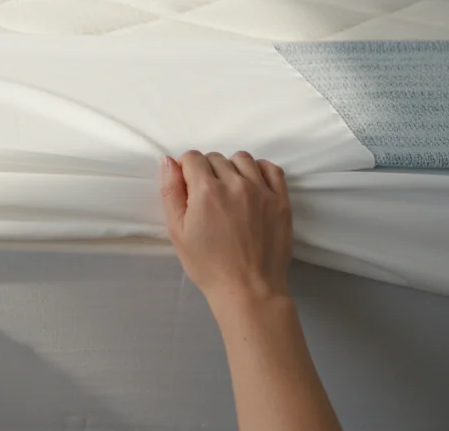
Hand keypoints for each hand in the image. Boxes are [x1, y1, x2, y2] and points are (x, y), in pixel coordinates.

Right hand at [159, 150, 291, 306]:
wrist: (248, 290)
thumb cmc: (208, 265)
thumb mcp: (177, 232)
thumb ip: (171, 192)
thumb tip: (167, 161)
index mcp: (206, 191)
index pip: (192, 157)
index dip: (185, 169)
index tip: (187, 185)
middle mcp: (235, 184)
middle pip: (215, 158)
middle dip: (206, 170)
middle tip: (206, 196)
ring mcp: (262, 191)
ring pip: (242, 159)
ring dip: (231, 168)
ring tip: (229, 189)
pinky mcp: (281, 201)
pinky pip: (271, 169)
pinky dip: (259, 170)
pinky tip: (252, 184)